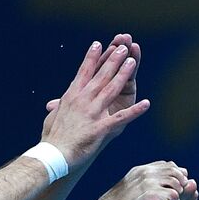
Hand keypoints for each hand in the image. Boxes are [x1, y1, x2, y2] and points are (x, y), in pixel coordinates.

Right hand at [40, 35, 149, 166]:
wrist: (53, 155)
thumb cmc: (52, 139)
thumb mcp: (52, 118)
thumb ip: (57, 109)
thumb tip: (53, 105)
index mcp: (71, 96)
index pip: (83, 72)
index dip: (92, 57)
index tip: (99, 44)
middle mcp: (82, 100)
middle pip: (100, 76)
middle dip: (113, 59)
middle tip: (122, 47)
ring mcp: (92, 113)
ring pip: (111, 89)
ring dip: (124, 75)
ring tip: (133, 61)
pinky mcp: (100, 128)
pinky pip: (122, 118)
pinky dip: (135, 111)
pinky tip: (146, 104)